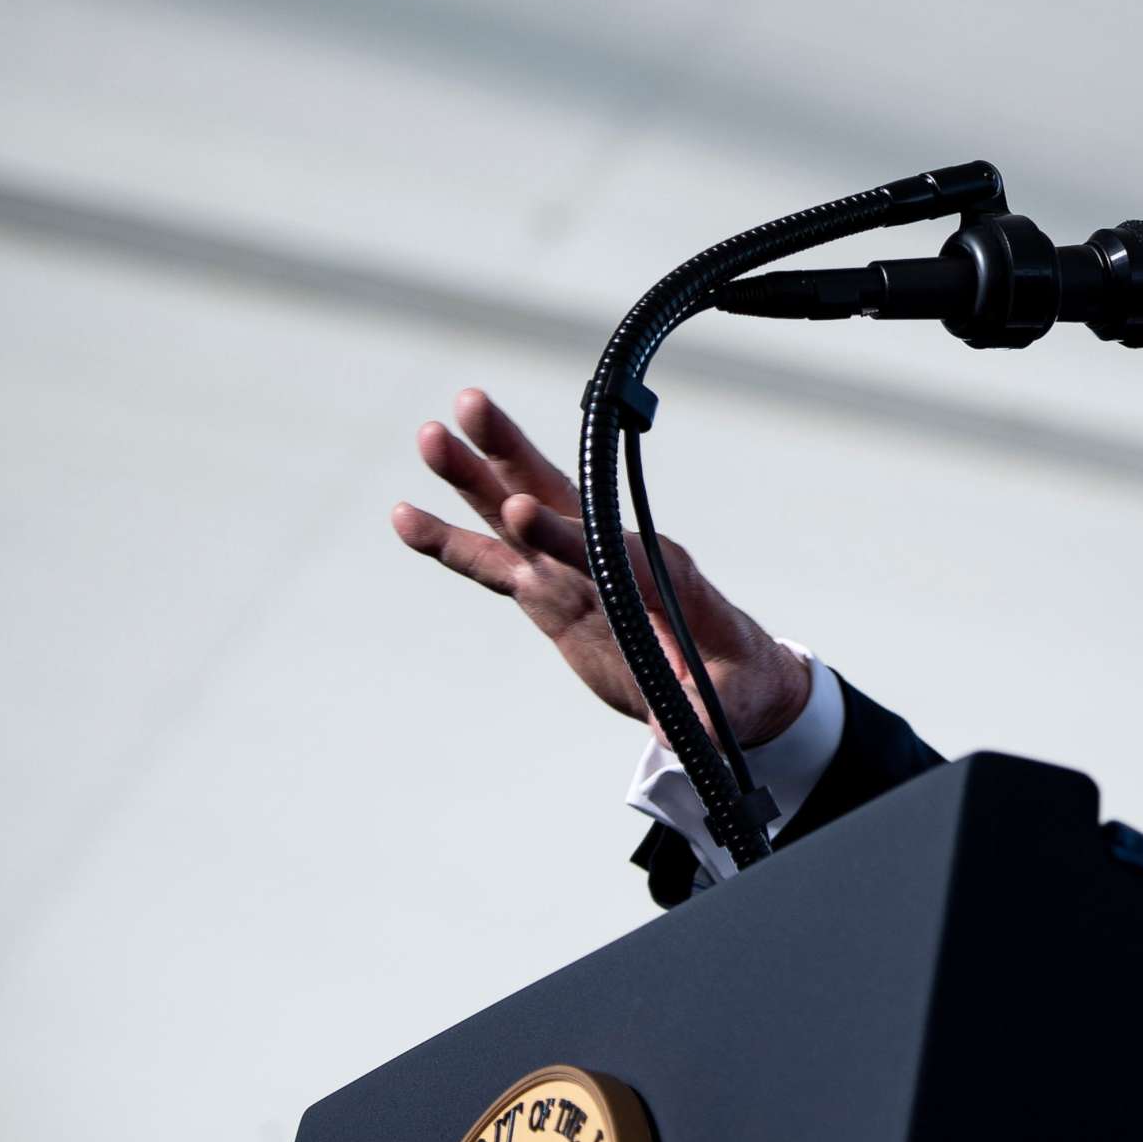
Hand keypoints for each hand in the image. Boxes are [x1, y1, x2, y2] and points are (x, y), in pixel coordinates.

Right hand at [390, 388, 810, 749]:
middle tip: (470, 405)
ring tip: (429, 435)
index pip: (603, 549)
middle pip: (556, 498)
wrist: (729, 682)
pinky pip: (493, 562)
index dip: (561, 534)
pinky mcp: (550, 591)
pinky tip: (405, 515)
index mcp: (658, 575)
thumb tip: (682, 736)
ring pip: (514, 515)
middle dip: (513, 454)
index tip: (521, 511)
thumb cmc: (737, 687)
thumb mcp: (727, 705)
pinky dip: (451, 541)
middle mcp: (611, 557)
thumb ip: (698, 715)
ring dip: (474, 476)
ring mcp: (575, 571)